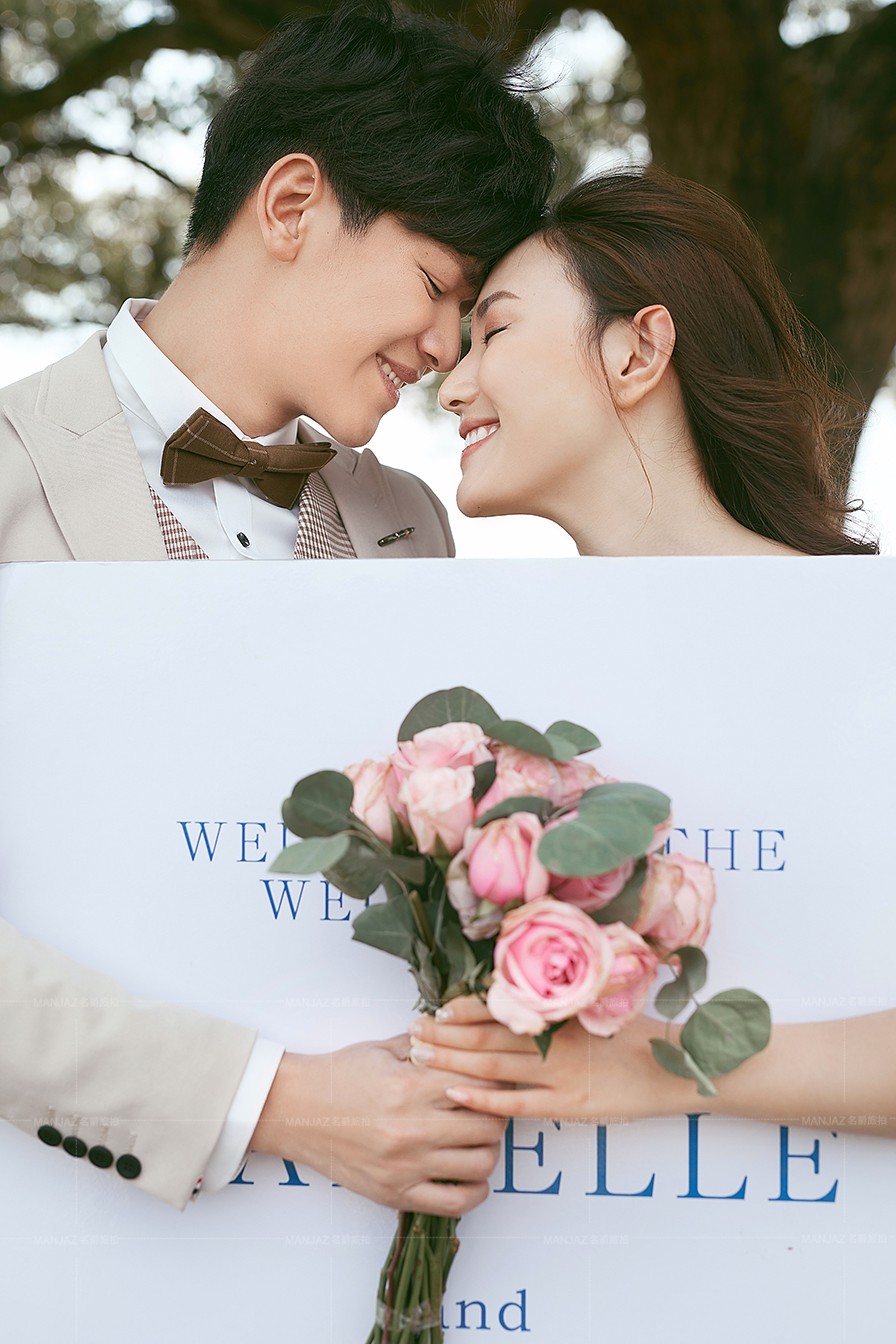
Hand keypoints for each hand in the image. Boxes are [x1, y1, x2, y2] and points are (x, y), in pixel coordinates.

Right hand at [250, 1035, 506, 1215]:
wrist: (295, 1110)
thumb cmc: (339, 1075)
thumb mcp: (383, 1048)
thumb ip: (427, 1043)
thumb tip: (464, 1034)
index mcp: (412, 1087)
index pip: (482, 1086)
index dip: (496, 1082)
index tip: (496, 1080)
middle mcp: (413, 1129)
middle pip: (489, 1126)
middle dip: (496, 1115)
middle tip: (491, 1109)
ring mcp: (406, 1166)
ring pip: (480, 1164)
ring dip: (489, 1152)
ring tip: (479, 1140)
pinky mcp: (395, 1194)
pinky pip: (454, 1204)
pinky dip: (474, 1191)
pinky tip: (472, 1177)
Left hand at [409, 995, 685, 1122]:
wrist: (671, 1066)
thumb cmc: (630, 1033)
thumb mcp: (592, 1006)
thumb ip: (554, 1004)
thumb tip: (510, 995)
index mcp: (557, 1011)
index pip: (498, 1006)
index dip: (462, 1007)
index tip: (434, 1007)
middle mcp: (552, 1038)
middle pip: (485, 1034)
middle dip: (444, 1033)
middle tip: (411, 1031)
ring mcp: (557, 1073)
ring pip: (492, 1064)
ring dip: (451, 1060)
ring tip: (419, 1056)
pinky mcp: (566, 1103)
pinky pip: (516, 1102)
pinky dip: (483, 1098)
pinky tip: (455, 1093)